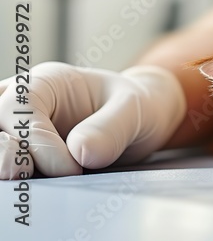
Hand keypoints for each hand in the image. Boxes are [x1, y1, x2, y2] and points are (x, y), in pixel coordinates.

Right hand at [0, 63, 184, 178]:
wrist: (142, 120)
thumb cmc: (137, 106)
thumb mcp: (135, 110)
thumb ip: (111, 128)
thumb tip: (81, 153)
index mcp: (48, 81)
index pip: (21, 106)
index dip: (36, 141)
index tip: (71, 168)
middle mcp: (25, 102)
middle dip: (3, 150)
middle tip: (23, 175)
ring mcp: (19, 128)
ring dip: (4, 161)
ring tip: (24, 182)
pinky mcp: (22, 153)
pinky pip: (8, 160)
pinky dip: (13, 175)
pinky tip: (28, 188)